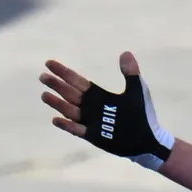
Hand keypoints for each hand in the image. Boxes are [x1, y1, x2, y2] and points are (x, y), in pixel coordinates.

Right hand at [40, 51, 176, 168]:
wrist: (149, 139)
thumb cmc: (143, 115)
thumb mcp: (137, 90)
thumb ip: (130, 72)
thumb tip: (125, 53)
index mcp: (99, 96)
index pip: (77, 81)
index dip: (63, 72)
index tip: (49, 63)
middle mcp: (92, 107)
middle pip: (69, 94)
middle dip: (56, 85)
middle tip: (43, 77)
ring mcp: (91, 122)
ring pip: (69, 110)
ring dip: (57, 103)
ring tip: (44, 95)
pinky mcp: (94, 136)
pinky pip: (77, 130)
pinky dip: (67, 125)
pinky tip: (56, 119)